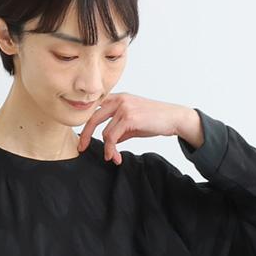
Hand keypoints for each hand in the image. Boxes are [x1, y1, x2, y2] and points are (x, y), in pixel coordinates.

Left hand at [76, 95, 202, 163]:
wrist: (174, 118)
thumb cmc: (156, 119)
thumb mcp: (134, 123)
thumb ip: (120, 129)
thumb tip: (110, 142)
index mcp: (118, 98)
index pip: (96, 109)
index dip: (87, 123)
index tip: (83, 138)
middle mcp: (119, 99)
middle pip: (93, 117)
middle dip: (85, 135)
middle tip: (82, 148)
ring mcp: (124, 107)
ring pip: (105, 132)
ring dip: (108, 149)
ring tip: (112, 158)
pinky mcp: (129, 117)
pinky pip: (112, 137)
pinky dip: (111, 149)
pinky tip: (115, 157)